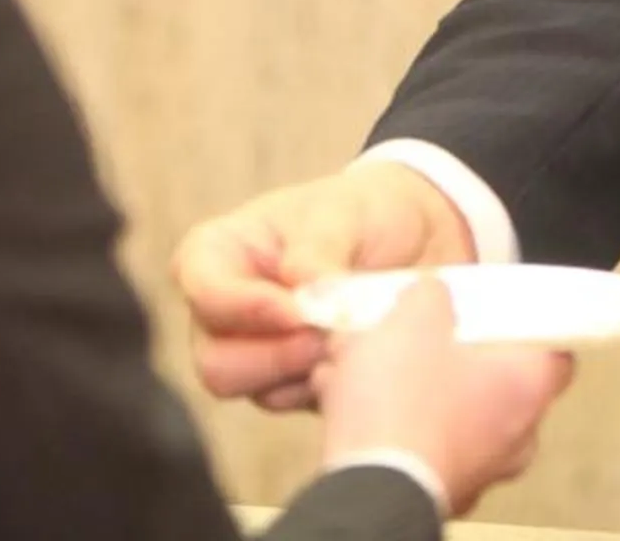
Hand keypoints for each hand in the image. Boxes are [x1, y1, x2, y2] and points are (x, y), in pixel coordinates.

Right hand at [172, 163, 475, 410]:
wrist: (416, 242)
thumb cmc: (362, 214)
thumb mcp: (343, 213)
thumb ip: (318, 249)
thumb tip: (306, 294)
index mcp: (218, 254)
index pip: (203, 291)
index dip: (246, 308)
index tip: (298, 311)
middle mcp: (224, 312)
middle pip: (216, 363)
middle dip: (277, 356)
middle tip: (330, 336)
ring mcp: (254, 355)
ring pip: (256, 393)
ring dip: (309, 372)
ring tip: (353, 340)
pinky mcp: (291, 386)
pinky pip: (299, 407)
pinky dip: (332, 388)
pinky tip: (363, 358)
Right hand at [317, 276, 575, 515]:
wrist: (368, 486)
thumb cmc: (406, 399)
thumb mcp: (415, 316)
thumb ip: (433, 295)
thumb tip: (434, 295)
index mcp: (530, 387)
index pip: (557, 352)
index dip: (529, 326)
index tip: (500, 312)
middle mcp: (518, 437)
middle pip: (502, 384)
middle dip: (461, 359)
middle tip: (427, 337)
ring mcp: (482, 471)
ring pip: (460, 417)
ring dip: (423, 393)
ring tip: (375, 369)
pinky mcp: (443, 493)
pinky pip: (428, 447)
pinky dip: (402, 427)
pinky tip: (359, 406)